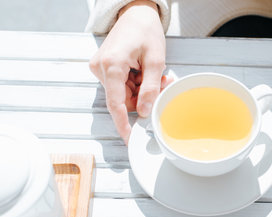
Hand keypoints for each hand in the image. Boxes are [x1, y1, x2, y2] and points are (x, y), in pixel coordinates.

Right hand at [89, 0, 168, 143]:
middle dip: (142, 98)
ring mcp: (100, 67)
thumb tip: (144, 112)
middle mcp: (101, 67)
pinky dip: (134, 84)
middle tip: (161, 84)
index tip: (129, 138)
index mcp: (112, 65)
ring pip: (123, 94)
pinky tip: (143, 73)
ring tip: (154, 75)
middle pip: (122, 99)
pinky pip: (120, 86)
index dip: (123, 124)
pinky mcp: (103, 67)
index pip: (116, 104)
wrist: (136, 14)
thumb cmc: (145, 31)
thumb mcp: (155, 61)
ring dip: (140, 90)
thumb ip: (150, 89)